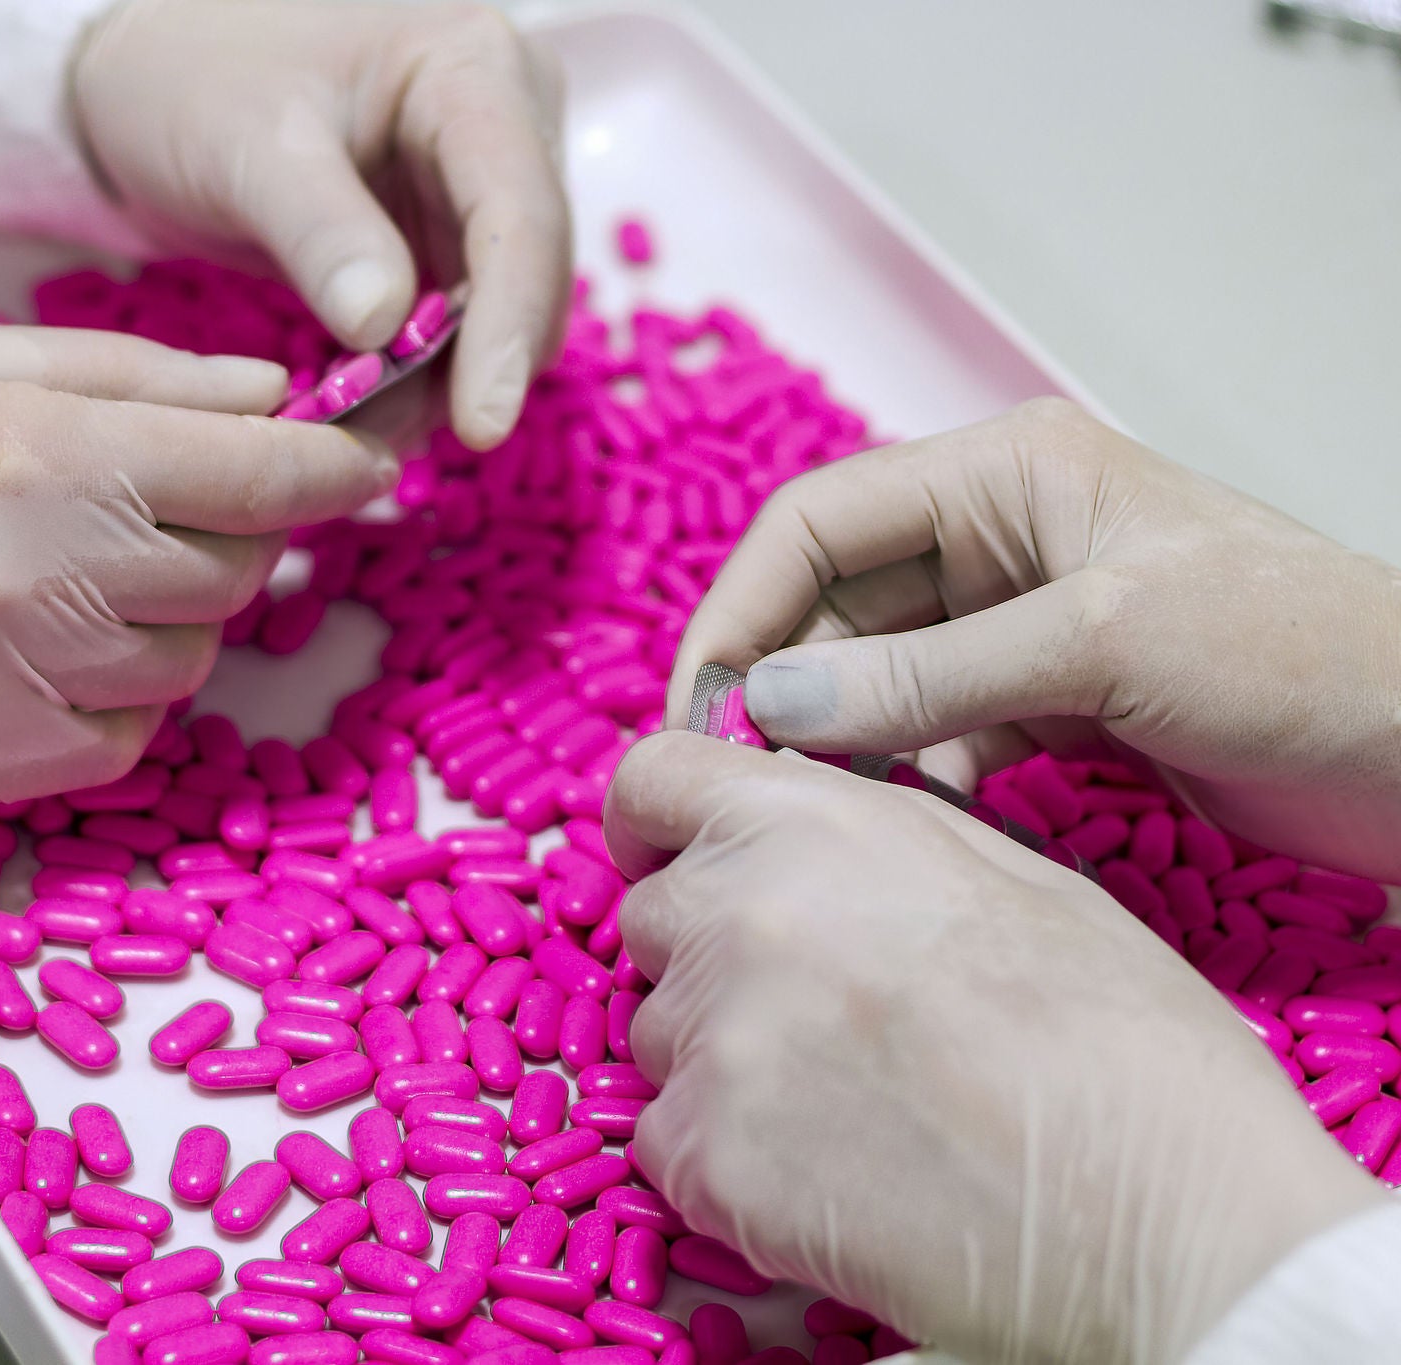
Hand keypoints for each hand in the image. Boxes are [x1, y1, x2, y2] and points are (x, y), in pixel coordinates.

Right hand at [0, 321, 393, 803]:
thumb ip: (129, 379)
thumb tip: (268, 402)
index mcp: (30, 453)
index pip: (255, 478)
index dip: (334, 471)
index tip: (366, 466)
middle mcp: (25, 580)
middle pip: (233, 578)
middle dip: (237, 534)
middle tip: (180, 501)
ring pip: (182, 672)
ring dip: (173, 622)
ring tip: (89, 573)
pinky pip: (109, 751)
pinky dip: (113, 705)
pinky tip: (50, 652)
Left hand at [71, 0, 571, 448]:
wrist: (150, 81)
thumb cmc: (189, 82)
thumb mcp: (245, 147)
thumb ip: (321, 232)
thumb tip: (386, 332)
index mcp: (470, 67)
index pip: (518, 212)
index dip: (508, 326)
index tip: (481, 425)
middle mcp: (502, 117)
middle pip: (528, 271)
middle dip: (471, 367)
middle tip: (382, 441)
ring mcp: (479, 181)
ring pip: (500, 312)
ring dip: (441, 383)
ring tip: (358, 430)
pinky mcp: (448, 234)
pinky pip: (458, 324)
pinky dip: (417, 376)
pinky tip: (361, 411)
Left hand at [605, 732, 1384, 1364]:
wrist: (1169, 1220)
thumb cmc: (1125, 1045)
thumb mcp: (1012, 875)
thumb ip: (872, 837)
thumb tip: (805, 830)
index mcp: (811, 824)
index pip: (652, 781)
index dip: (656, 822)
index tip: (671, 855)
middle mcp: (737, 914)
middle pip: (652, 918)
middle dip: (707, 954)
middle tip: (815, 1011)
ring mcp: (711, 1041)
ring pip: (659, 1035)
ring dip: (723, 1061)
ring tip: (848, 1103)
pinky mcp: (703, 1160)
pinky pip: (669, 1143)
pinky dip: (725, 1161)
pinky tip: (830, 1176)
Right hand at [666, 398, 1400, 881]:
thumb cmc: (1297, 652)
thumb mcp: (1100, 645)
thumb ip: (927, 676)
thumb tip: (770, 705)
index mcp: (1005, 476)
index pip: (818, 523)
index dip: (742, 609)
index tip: (699, 710)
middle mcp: (1000, 539)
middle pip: (834, 605)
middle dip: (782, 688)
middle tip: (741, 784)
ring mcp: (1023, 624)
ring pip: (877, 678)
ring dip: (841, 742)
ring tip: (816, 816)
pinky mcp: (1053, 702)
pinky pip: (936, 734)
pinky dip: (909, 779)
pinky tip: (905, 828)